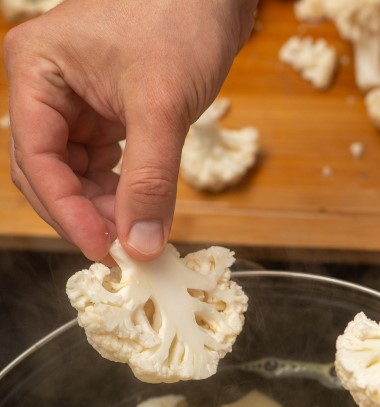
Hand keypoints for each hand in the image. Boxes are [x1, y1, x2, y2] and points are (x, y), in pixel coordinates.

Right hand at [3, 0, 256, 260]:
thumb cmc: (181, 19)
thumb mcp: (162, 106)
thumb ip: (149, 179)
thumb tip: (141, 243)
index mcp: (37, 72)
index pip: (36, 159)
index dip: (67, 211)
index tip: (103, 249)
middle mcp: (48, 86)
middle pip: (49, 170)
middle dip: (85, 212)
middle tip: (124, 250)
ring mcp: (79, 98)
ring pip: (78, 170)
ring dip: (106, 204)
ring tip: (141, 231)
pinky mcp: (111, 107)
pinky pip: (106, 159)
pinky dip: (123, 186)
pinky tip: (145, 207)